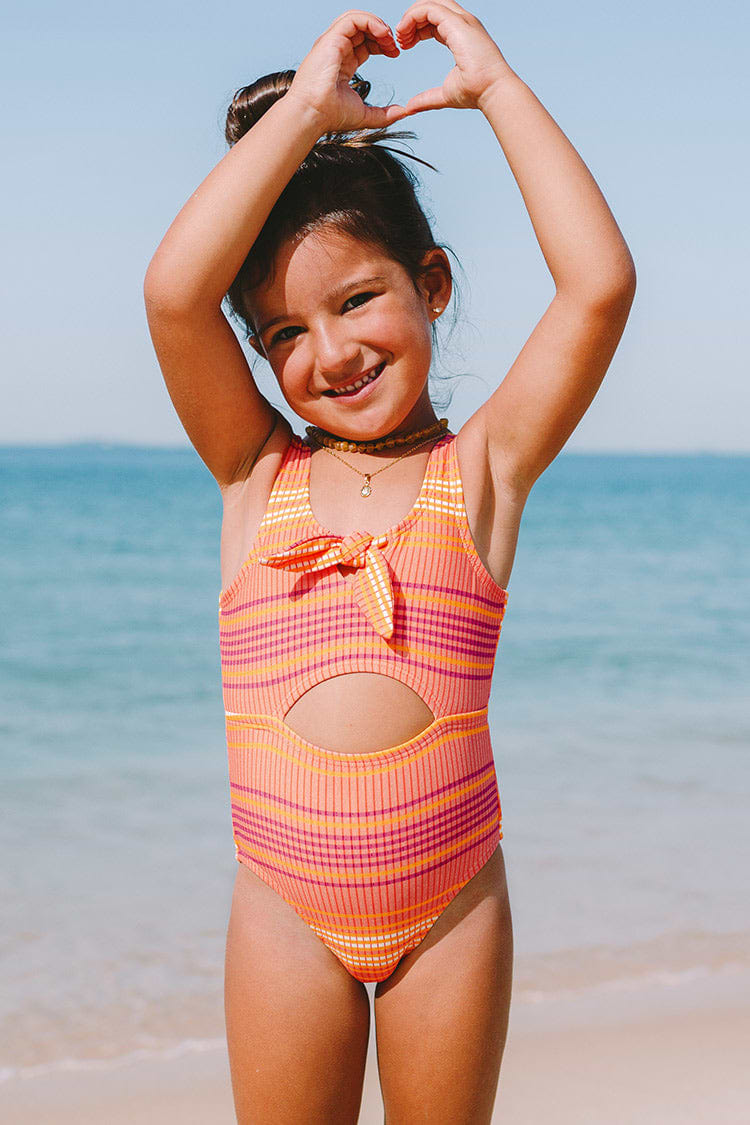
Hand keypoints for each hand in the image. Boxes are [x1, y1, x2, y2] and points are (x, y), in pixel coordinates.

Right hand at [288, 10, 408, 133]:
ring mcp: (332, 42)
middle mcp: (335, 49)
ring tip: (389, 39)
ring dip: (377, 24)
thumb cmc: (331, 116)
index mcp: (342, 63)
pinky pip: (353, 19)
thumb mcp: (364, 114)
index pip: (363, 42)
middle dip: (382, 32)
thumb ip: (385, 114)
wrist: (312, 114)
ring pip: (356, 18)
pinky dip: (370, 21)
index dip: (381, 43)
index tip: (395, 54)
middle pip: (361, 28)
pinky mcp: (331, 39)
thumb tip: (403, 112)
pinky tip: (382, 34)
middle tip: (395, 46)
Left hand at [395, 0, 513, 112]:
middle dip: (412, 18)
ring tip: (400, 36)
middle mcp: (463, 23)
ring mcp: (461, 20)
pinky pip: (428, 9)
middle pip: (432, 6)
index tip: (405, 45)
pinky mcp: (456, 23)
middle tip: (400, 39)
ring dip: (410, 16)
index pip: (435, 19)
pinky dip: (412, 17)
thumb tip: (410, 108)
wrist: (492, 91)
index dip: (417, 28)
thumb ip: (427, 99)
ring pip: (430, 3)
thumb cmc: (477, 92)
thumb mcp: (445, 94)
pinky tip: (405, 34)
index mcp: (461, 35)